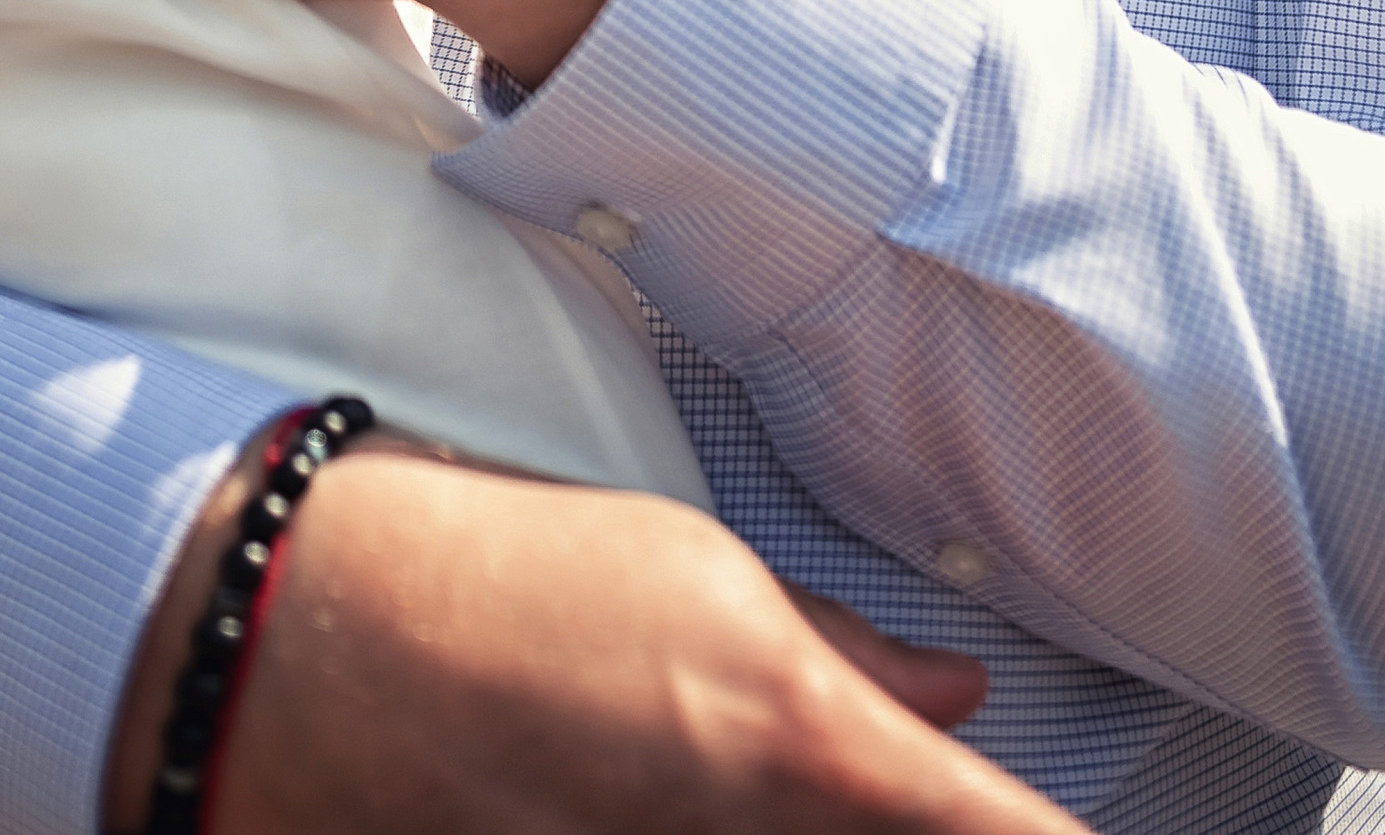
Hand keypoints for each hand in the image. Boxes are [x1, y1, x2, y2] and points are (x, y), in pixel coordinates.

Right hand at [105, 436, 1079, 833]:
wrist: (306, 647)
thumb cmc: (501, 579)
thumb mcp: (694, 574)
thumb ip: (848, 658)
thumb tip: (962, 702)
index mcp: (799, 752)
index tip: (1077, 825)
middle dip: (934, 822)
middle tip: (931, 792)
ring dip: (831, 831)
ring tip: (751, 776)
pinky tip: (682, 800)